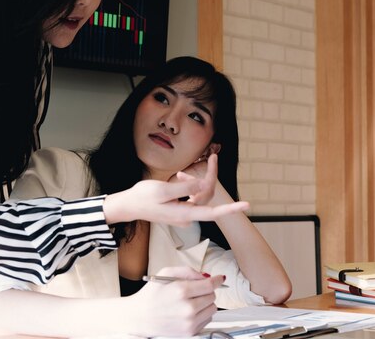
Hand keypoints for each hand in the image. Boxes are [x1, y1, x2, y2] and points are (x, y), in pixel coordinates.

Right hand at [103, 154, 247, 225]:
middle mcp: (187, 217)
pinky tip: (177, 177)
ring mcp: (183, 215)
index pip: (213, 212)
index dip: (231, 209)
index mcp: (184, 214)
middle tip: (212, 157)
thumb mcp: (162, 190)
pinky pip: (191, 197)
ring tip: (178, 174)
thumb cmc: (142, 198)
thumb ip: (183, 188)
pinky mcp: (180, 210)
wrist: (129, 206)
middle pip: (207, 197)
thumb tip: (201, 185)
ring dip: (194, 181)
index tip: (246, 206)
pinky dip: (188, 185)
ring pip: (199, 195)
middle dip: (209, 177)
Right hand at [127, 267, 224, 336]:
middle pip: (213, 296)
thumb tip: (207, 276)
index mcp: (181, 291)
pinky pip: (207, 319)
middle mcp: (187, 308)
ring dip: (205, 303)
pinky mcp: (190, 332)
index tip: (220, 278)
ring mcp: (189, 322)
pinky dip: (202, 314)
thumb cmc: (151, 294)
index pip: (210, 285)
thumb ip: (188, 271)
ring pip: (213, 308)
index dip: (217, 280)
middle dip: (207, 291)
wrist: (139, 317)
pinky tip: (189, 311)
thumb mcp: (166, 273)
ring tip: (191, 301)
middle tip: (194, 291)